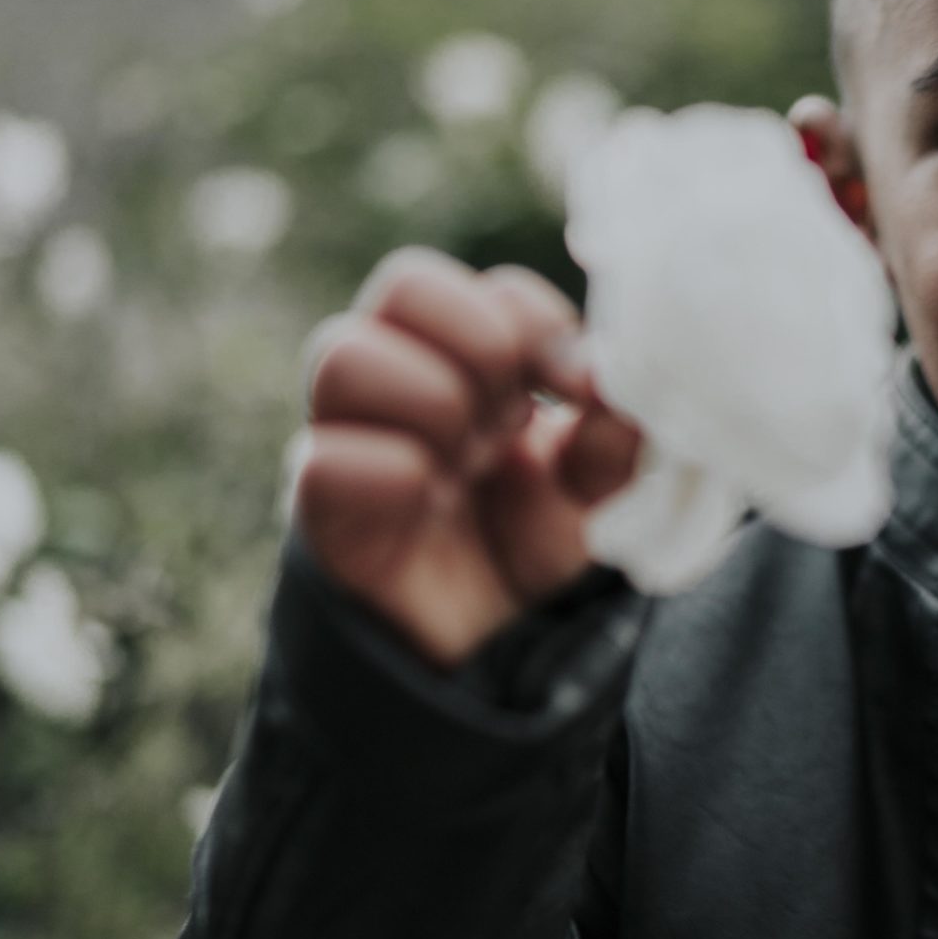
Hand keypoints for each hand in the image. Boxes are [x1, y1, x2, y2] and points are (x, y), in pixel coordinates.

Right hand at [293, 247, 644, 665]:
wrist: (491, 653)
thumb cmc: (534, 548)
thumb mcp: (602, 490)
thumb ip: (618, 432)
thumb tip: (610, 376)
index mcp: (471, 358)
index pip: (494, 290)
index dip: (543, 327)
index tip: (581, 390)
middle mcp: (400, 379)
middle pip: (405, 284)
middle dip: (481, 346)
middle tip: (512, 419)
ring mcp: (350, 435)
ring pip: (343, 355)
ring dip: (431, 402)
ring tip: (466, 462)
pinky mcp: (319, 506)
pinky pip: (325, 458)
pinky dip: (391, 474)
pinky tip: (428, 504)